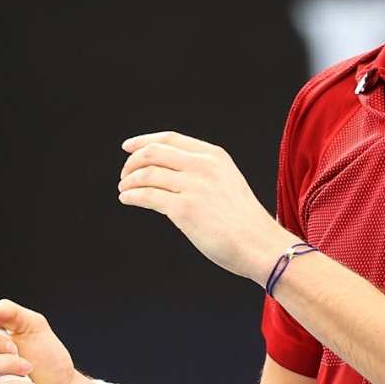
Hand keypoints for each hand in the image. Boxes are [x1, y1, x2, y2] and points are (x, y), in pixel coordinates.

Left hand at [117, 131, 297, 283]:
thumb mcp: (227, 182)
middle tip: (124, 174)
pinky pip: (146, 196)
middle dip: (133, 162)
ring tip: (124, 189)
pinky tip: (127, 199)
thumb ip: (202, 172)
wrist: (260, 244)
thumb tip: (166, 175)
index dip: (144, 141)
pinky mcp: (184, 209)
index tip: (128, 147)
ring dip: (129, 180)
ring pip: (147, 173)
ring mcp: (193, 186)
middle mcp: (203, 166)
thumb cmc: (244, 221)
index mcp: (214, 155)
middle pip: (153, 152)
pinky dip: (131, 195)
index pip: (170, 139)